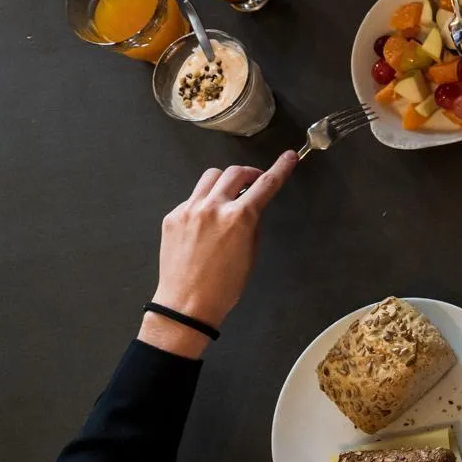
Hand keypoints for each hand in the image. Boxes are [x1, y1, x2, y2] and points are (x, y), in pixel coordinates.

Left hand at [144, 152, 296, 356]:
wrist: (186, 304)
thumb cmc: (225, 286)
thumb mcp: (250, 253)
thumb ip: (252, 223)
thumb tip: (251, 207)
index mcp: (239, 218)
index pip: (266, 184)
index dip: (280, 168)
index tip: (288, 157)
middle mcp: (213, 207)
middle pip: (235, 172)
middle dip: (249, 174)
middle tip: (253, 182)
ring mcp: (189, 209)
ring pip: (211, 177)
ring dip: (225, 181)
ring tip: (228, 196)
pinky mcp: (173, 216)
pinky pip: (192, 198)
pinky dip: (203, 202)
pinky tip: (205, 221)